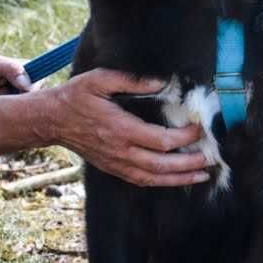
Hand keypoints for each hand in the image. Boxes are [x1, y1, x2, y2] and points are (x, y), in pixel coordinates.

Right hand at [48, 69, 209, 187]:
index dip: (185, 137)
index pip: (161, 140)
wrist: (51, 120)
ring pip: (154, 178)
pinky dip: (162, 182)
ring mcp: (116, 163)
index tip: (200, 128)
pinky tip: (177, 179)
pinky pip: (141, 181)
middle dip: (190, 164)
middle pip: (162, 165)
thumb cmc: (76, 96)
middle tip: (211, 157)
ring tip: (203, 174)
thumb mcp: (99, 79)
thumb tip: (161, 82)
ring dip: (180, 178)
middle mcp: (120, 151)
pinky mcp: (113, 168)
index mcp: (120, 129)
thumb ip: (131, 80)